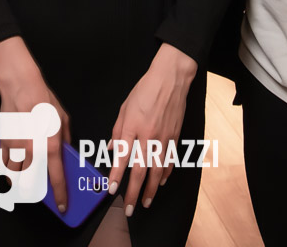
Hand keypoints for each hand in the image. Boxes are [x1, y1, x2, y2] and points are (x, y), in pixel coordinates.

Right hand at [0, 37, 71, 213]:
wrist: (19, 85)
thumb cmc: (43, 99)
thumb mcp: (63, 118)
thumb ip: (65, 140)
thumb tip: (66, 155)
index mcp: (50, 143)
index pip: (56, 176)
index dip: (60, 194)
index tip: (63, 206)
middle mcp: (32, 149)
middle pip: (29, 184)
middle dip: (34, 192)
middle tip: (39, 191)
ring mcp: (16, 147)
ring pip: (15, 176)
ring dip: (20, 180)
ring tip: (25, 177)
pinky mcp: (4, 142)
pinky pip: (6, 164)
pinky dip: (10, 167)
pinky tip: (15, 162)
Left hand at [107, 43, 196, 215]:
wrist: (170, 79)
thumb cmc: (145, 90)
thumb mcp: (125, 107)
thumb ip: (118, 130)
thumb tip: (113, 150)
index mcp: (132, 127)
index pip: (122, 157)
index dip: (116, 175)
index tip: (111, 190)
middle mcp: (148, 136)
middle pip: (140, 170)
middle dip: (133, 192)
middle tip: (129, 208)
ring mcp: (163, 138)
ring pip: (157, 171)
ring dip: (150, 189)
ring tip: (145, 203)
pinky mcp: (175, 137)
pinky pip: (169, 161)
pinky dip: (165, 174)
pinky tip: (160, 183)